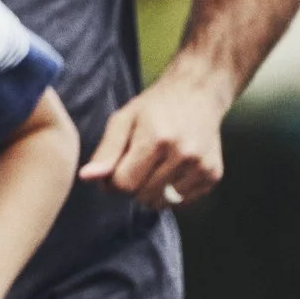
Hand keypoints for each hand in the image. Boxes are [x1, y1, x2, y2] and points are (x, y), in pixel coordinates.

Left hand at [81, 67, 227, 210]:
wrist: (197, 95)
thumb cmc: (154, 108)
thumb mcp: (123, 120)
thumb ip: (105, 152)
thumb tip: (86, 177)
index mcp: (156, 138)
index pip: (124, 184)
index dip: (112, 181)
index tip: (114, 167)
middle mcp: (183, 154)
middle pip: (142, 195)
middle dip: (132, 185)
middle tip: (136, 162)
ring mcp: (201, 166)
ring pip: (161, 202)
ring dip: (151, 191)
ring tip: (154, 165)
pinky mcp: (213, 175)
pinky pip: (181, 203)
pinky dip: (171, 193)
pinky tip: (172, 169)